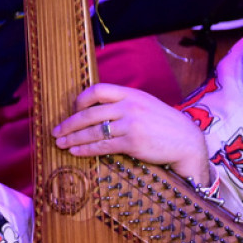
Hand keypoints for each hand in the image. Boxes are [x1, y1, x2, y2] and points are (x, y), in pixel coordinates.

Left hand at [52, 83, 210, 185]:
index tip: (72, 110)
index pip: (98, 90)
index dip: (80, 100)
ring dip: (73, 139)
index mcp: (131, 94)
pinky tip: (75, 152)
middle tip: (56, 132)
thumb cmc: (163, 125)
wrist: (186, 141)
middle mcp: (129, 106)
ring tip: (60, 144)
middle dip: (69, 124)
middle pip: (89, 114)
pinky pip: (102, 146)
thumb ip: (123, 105)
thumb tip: (96, 111)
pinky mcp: (132, 142)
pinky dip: (86, 150)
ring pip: (93, 131)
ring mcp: (131, 124)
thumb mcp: (145, 106)